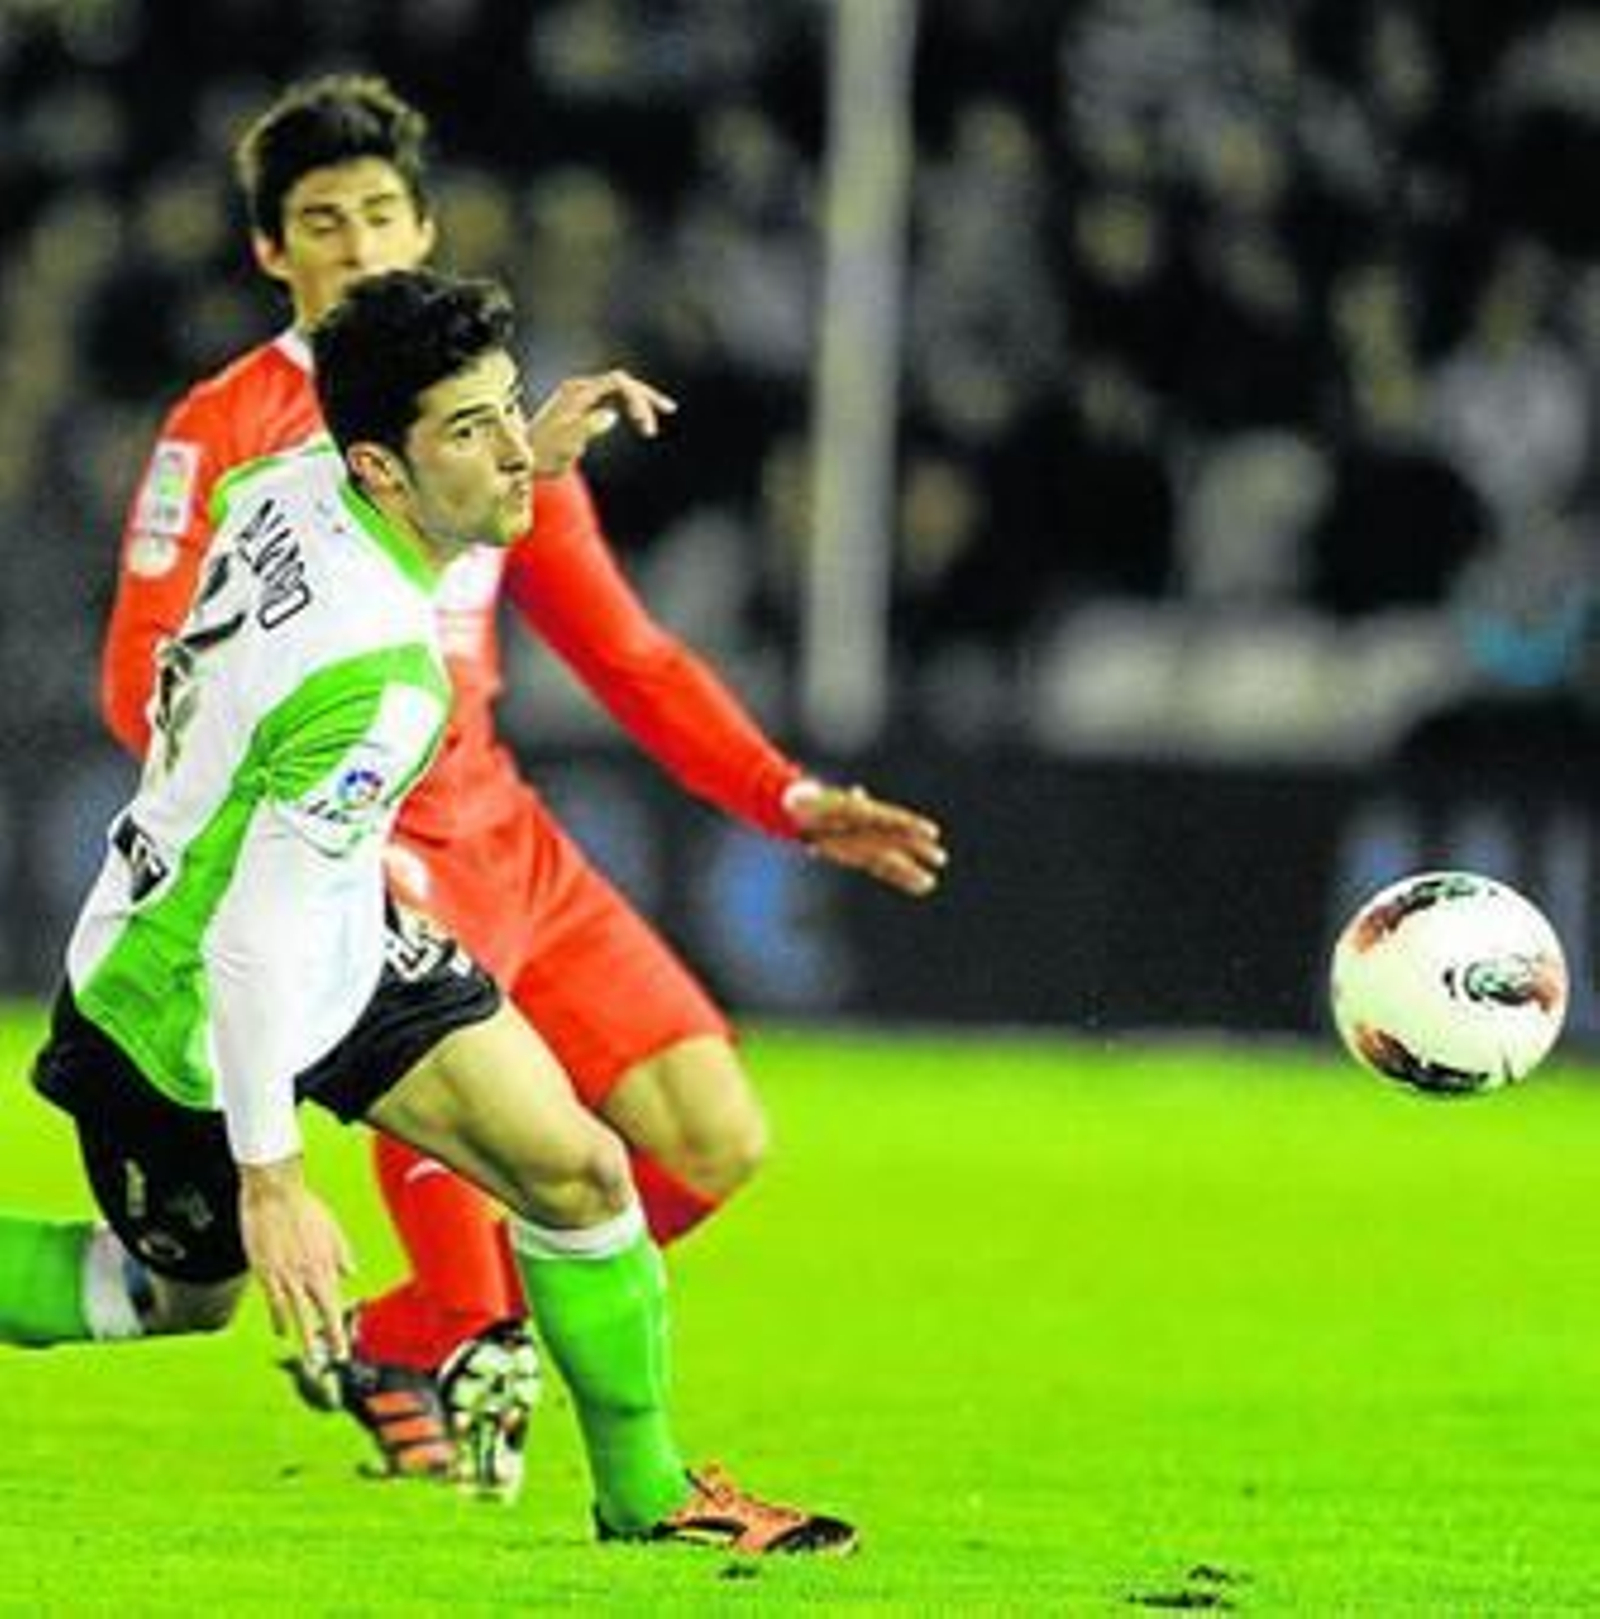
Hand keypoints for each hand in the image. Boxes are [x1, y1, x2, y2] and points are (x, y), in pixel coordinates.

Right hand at [238, 1156, 354, 1360]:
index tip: (341, 1351)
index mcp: (323, 1265)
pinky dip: (278, 1318)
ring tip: (305, 1358)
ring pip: (292, 1315)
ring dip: (299, 1338)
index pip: (332, 1307)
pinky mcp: (263, 1272)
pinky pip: (272, 1302)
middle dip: (319, 1343)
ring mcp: (282, 1276)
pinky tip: (281, 1331)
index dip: (336, 1332)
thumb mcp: (332, 1228)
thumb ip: (341, 1253)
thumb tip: (350, 1273)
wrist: (274, 1194)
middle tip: (323, 1366)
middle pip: (312, 1317)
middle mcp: (304, 1275)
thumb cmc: (305, 1207)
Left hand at [527, 369, 677, 476]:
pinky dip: (629, 405)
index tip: (647, 425)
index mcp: (578, 392)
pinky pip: (612, 397)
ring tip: (660, 416)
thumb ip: (588, 427)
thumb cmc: (543, 454)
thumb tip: (611, 415)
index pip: (618, 382)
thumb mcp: (566, 444)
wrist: (521, 459)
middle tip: (669, 411)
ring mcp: (580, 395)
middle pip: (622, 381)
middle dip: (645, 396)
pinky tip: (639, 418)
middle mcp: (579, 388)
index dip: (638, 397)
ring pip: (619, 388)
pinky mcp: (581, 405)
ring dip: (640, 401)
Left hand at [784, 779, 947, 897]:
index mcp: (861, 812)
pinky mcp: (860, 855)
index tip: (931, 832)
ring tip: (929, 884)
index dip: (911, 825)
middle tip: (940, 858)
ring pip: (893, 860)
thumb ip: (824, 803)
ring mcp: (866, 842)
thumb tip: (846, 795)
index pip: (892, 819)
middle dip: (918, 850)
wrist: (797, 812)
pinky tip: (919, 885)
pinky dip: (899, 877)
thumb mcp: (813, 801)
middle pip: (898, 840)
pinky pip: (883, 868)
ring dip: (910, 873)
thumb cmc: (806, 803)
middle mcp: (868, 828)